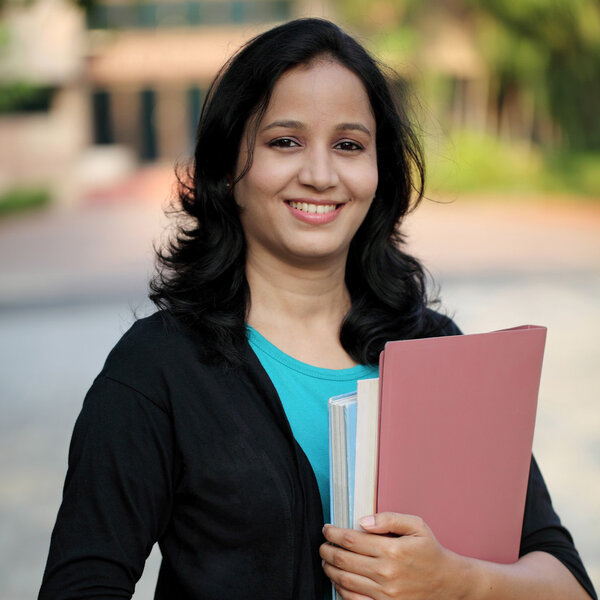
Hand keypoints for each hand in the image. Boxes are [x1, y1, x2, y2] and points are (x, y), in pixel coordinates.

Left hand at [320, 512, 468, 599]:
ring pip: (345, 581)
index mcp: (392, 550)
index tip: (327, 529)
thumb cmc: (431, 552)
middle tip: (322, 545)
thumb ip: (389, 519)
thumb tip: (362, 521)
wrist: (449, 584)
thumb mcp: (416, 526)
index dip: (333, 533)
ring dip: (330, 569)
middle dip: (327, 551)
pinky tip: (338, 581)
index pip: (351, 540)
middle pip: (343, 561)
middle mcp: (386, 573)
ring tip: (326, 561)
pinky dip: (341, 590)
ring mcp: (385, 594)